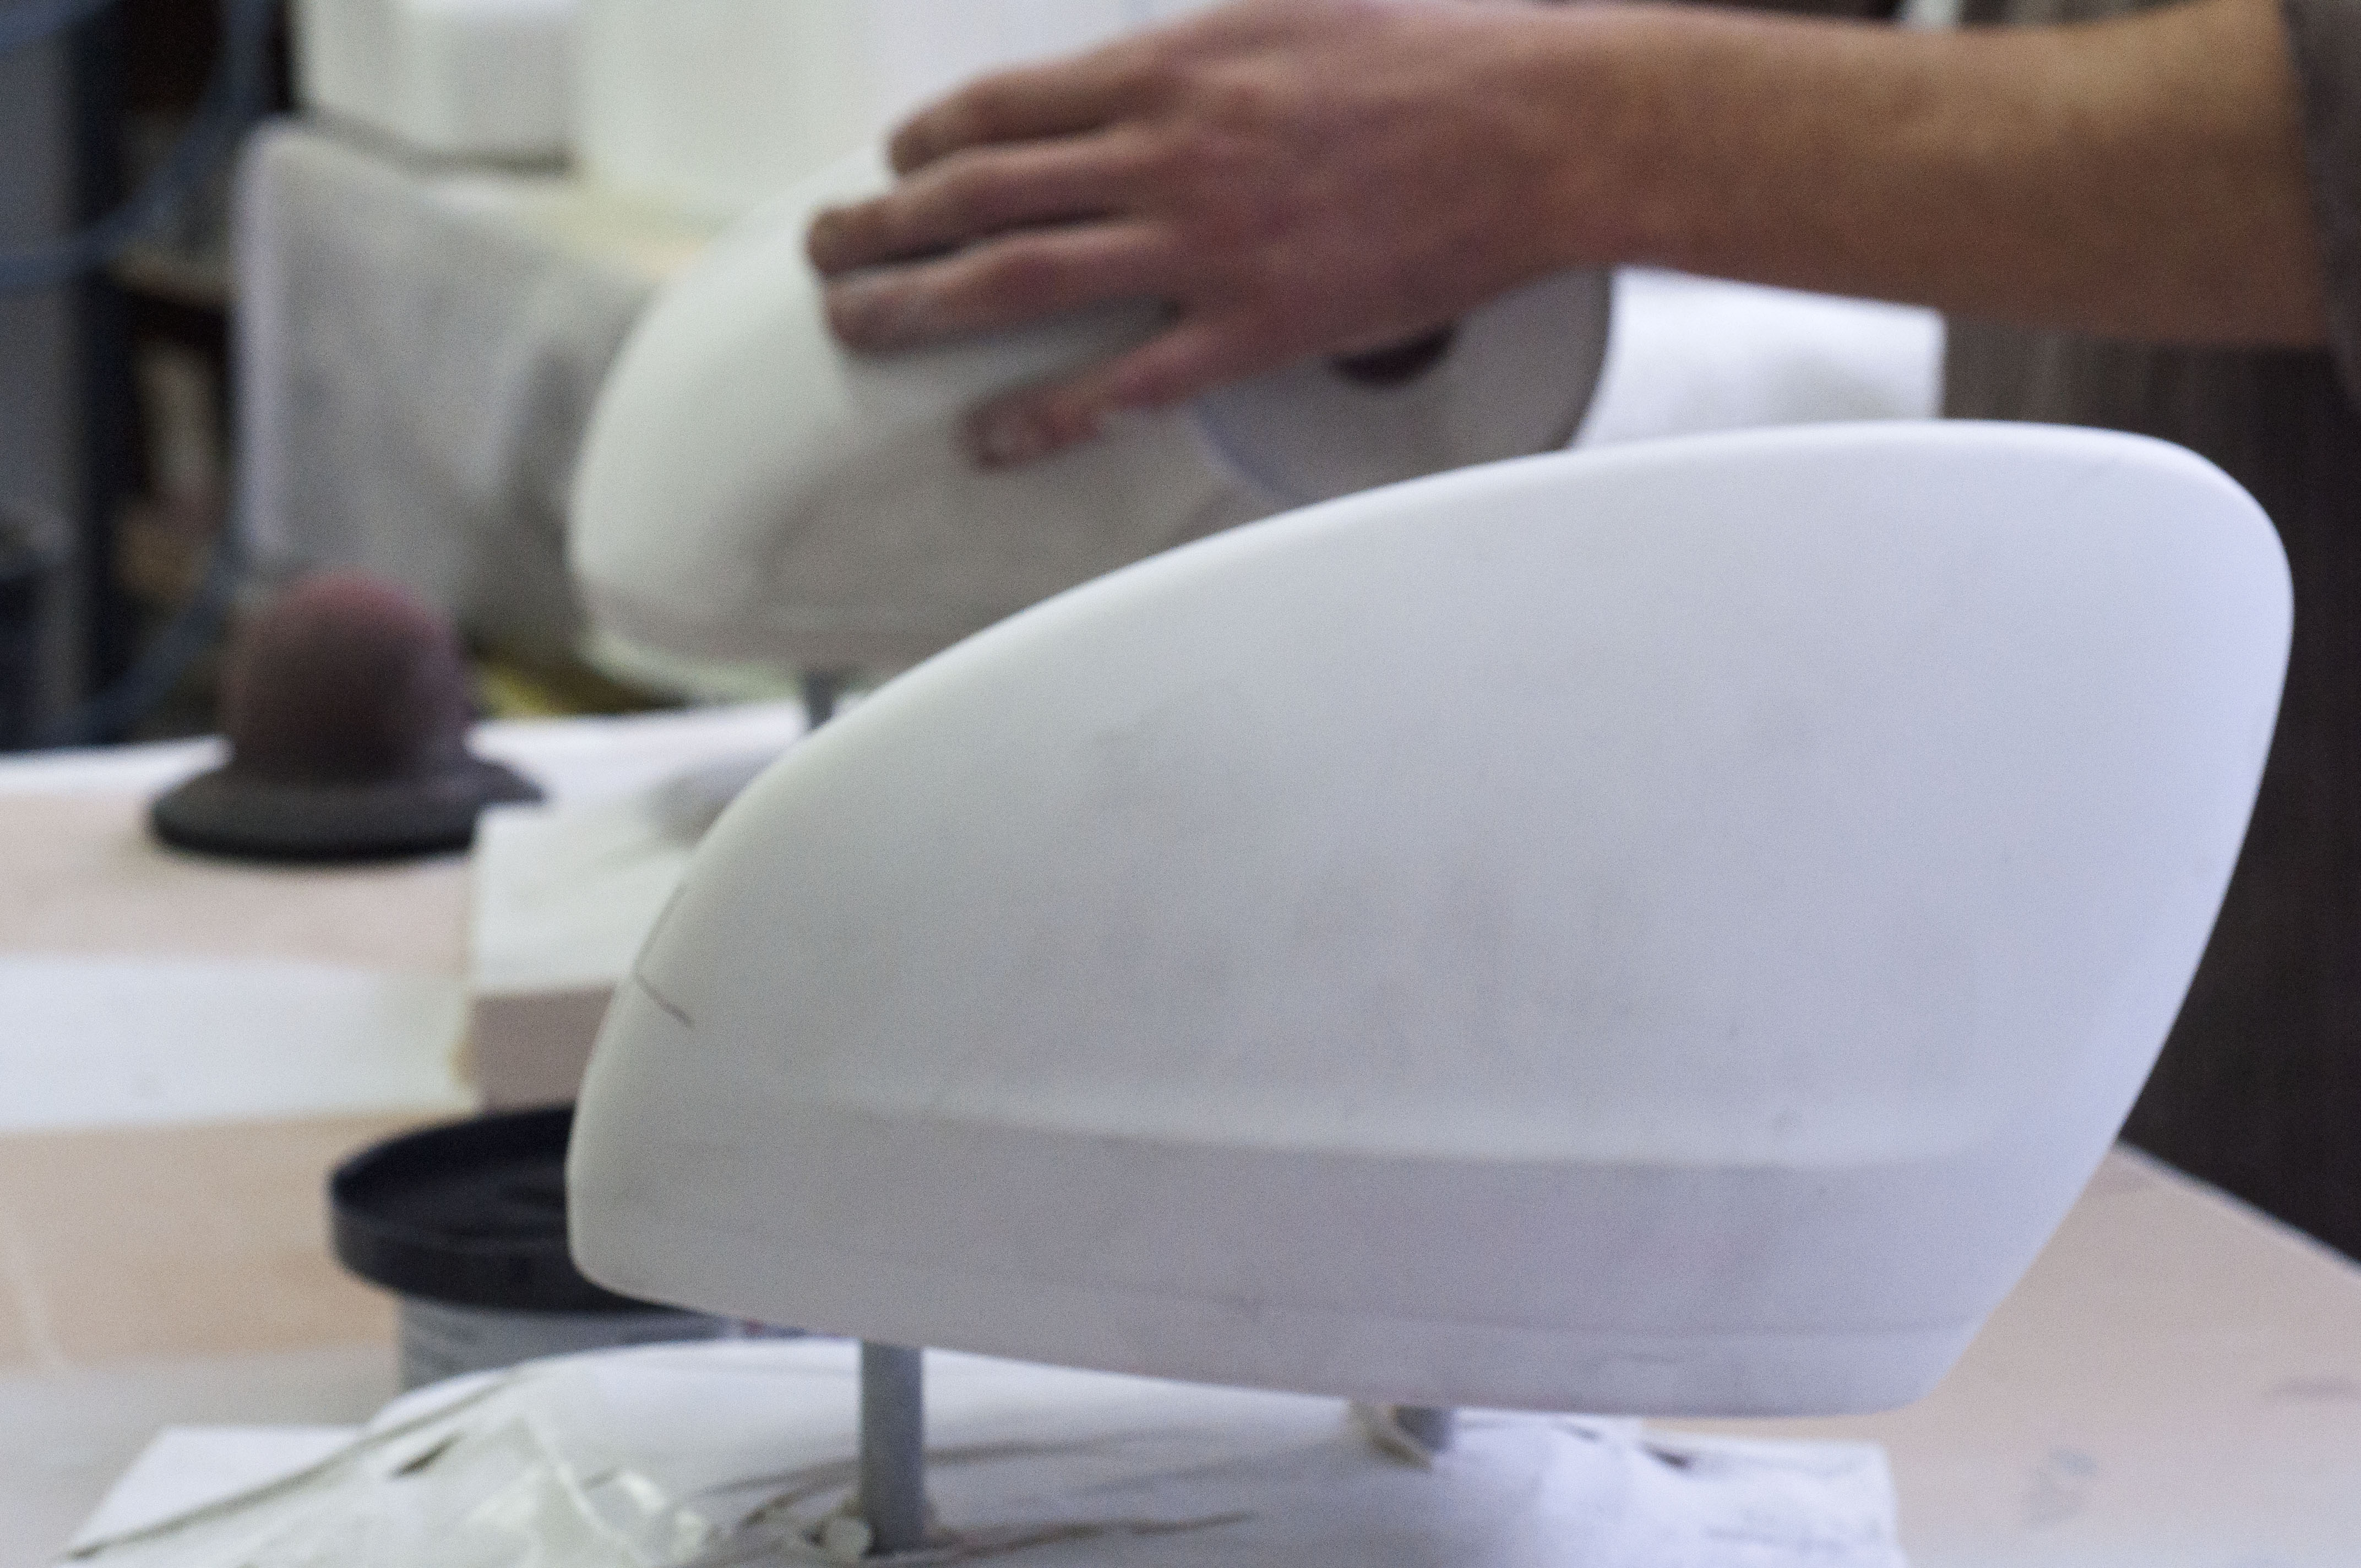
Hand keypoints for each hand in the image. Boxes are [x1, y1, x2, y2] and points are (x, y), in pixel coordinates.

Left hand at [806, 0, 1597, 465]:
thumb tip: (1124, 76)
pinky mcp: (1253, 330)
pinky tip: (988, 440)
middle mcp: (1162, 153)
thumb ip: (1189, 51)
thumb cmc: (1429, 59)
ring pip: (1015, 282)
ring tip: (855, 330)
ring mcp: (1201, 247)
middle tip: (826, 254)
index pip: (999, 108)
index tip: (892, 166)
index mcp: (1165, 67)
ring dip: (917, 308)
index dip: (923, 143)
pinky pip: (1118, 385)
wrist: (1537, 130)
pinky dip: (1042, 417)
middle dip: (880, 226)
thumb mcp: (1284, 12)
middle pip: (975, 195)